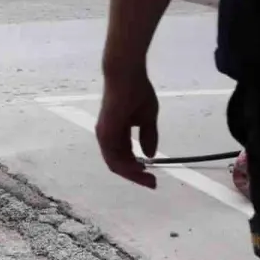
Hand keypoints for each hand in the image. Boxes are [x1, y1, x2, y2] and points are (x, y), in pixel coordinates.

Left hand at [95, 64, 159, 188]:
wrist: (127, 75)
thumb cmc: (137, 92)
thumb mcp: (147, 118)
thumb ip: (147, 136)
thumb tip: (149, 155)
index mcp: (116, 132)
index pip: (124, 157)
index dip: (138, 169)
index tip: (154, 178)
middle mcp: (108, 135)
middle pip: (118, 164)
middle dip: (136, 176)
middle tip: (153, 184)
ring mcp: (105, 134)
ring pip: (115, 163)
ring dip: (131, 173)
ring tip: (148, 179)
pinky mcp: (106, 131)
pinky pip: (113, 155)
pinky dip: (125, 165)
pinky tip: (140, 168)